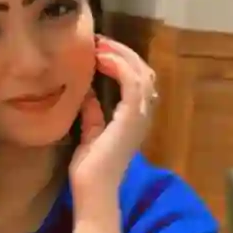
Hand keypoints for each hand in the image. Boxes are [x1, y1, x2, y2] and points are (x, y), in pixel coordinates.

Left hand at [69, 36, 156, 211]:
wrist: (92, 190)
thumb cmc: (89, 171)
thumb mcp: (90, 134)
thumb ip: (92, 113)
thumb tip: (87, 92)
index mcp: (134, 120)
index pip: (138, 82)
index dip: (123, 62)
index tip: (100, 50)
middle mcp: (143, 116)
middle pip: (145, 73)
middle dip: (123, 53)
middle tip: (100, 41)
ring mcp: (139, 117)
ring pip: (142, 74)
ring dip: (121, 55)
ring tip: (101, 46)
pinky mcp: (131, 118)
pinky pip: (132, 83)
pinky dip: (119, 66)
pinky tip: (102, 59)